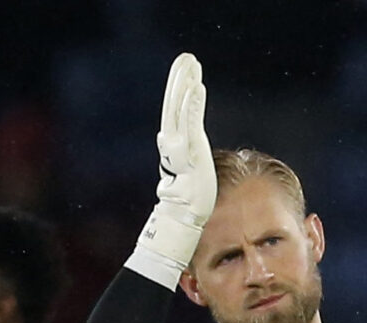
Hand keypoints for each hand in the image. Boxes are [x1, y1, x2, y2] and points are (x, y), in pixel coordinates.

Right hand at [135, 52, 216, 269]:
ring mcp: (180, 147)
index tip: (186, 71)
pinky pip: (190, 123)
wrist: (183, 221)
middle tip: (186, 58)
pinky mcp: (189, 152)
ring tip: (191, 64)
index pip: (176, 113)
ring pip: (180, 110)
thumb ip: (180, 157)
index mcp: (175, 146)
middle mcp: (174, 143)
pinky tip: (197, 87)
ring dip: (185, 85)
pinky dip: (192, 104)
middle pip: (175, 105)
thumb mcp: (186, 173)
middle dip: (179, 80)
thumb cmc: (187, 202)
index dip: (179, 91)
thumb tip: (169, 145)